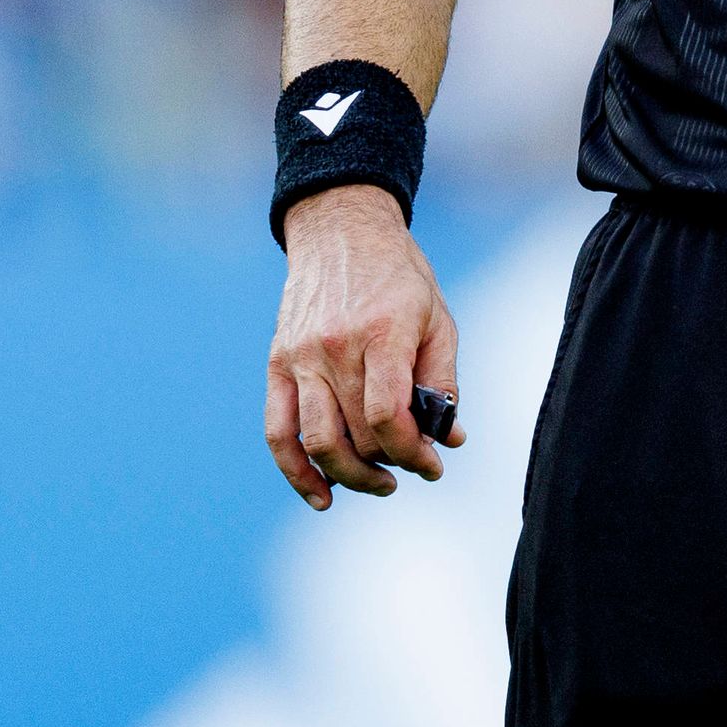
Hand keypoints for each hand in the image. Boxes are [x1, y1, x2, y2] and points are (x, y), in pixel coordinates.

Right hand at [265, 184, 462, 507]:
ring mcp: (301, 357)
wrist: (340, 231)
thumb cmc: (398, 276)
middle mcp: (335, 347)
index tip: (432, 465)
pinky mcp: (278, 363)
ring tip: (379, 482)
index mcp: (382, 333)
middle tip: (413, 466)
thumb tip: (449, 438)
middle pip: (358, 434)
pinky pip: (277, 431)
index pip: (388, 417)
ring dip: (351, 476)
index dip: (413, 454)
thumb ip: (443, 381)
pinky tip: (322, 495)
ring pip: (318, 441)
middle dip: (392, 463)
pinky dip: (297, 470)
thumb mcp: (437, 319)